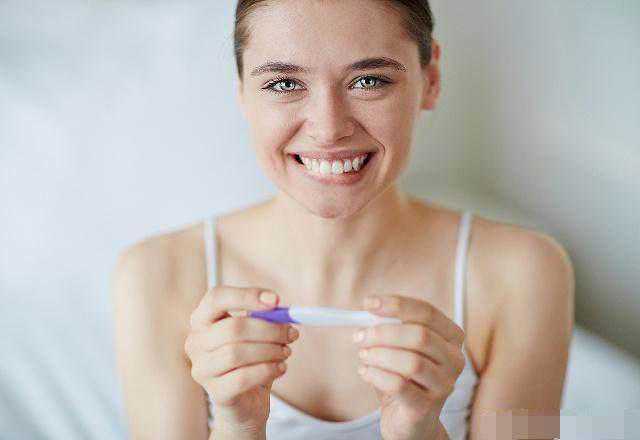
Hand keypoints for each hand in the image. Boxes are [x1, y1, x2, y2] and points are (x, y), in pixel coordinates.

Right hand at [185, 287, 298, 432]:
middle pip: (233, 328)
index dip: (246, 296)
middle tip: (291, 333)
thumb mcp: (257, 332)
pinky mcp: (216, 393)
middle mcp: (196, 342)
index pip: (216, 298)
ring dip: (270, 350)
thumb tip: (284, 312)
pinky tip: (280, 367)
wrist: (247, 401)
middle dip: (269, 329)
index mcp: (203, 319)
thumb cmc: (251, 359)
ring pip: (237, 353)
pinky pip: (243, 378)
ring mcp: (202, 369)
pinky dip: (267, 370)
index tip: (276, 300)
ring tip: (286, 351)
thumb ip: (265, 317)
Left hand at [352, 294, 464, 439]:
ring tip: (364, 356)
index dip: (396, 305)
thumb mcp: (400, 347)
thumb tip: (369, 308)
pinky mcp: (426, 408)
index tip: (368, 303)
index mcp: (451, 338)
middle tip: (360, 336)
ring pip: (411, 362)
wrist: (410, 422)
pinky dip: (375, 374)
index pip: (427, 312)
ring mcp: (443, 385)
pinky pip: (398, 384)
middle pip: (420, 335)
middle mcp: (454, 360)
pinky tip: (366, 372)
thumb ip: (389, 327)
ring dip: (378, 355)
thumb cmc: (405, 377)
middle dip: (383, 332)